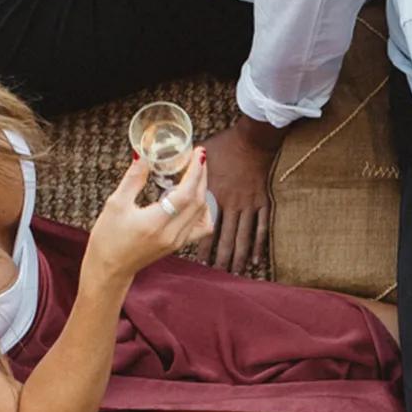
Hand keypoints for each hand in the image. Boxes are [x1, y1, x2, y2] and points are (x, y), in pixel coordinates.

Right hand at [86, 151, 215, 284]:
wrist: (110, 269)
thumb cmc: (108, 238)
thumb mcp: (115, 204)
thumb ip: (133, 179)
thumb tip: (144, 155)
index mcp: (155, 223)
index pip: (186, 194)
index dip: (195, 171)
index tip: (199, 153)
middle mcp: (171, 234)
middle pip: (199, 201)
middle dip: (201, 176)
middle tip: (198, 157)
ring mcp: (177, 242)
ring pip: (202, 212)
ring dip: (202, 190)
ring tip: (193, 174)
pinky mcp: (178, 245)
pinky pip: (200, 227)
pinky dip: (201, 210)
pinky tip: (192, 199)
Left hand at [198, 122, 278, 276]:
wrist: (254, 140)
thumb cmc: (225, 144)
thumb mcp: (195, 158)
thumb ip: (183, 166)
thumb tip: (152, 166)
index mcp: (211, 193)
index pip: (203, 225)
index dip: (200, 242)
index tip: (196, 259)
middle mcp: (229, 204)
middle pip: (223, 237)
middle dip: (218, 257)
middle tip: (213, 272)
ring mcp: (246, 205)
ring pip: (241, 237)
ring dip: (236, 256)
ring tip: (232, 271)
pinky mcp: (260, 203)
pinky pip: (259, 228)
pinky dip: (257, 246)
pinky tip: (253, 261)